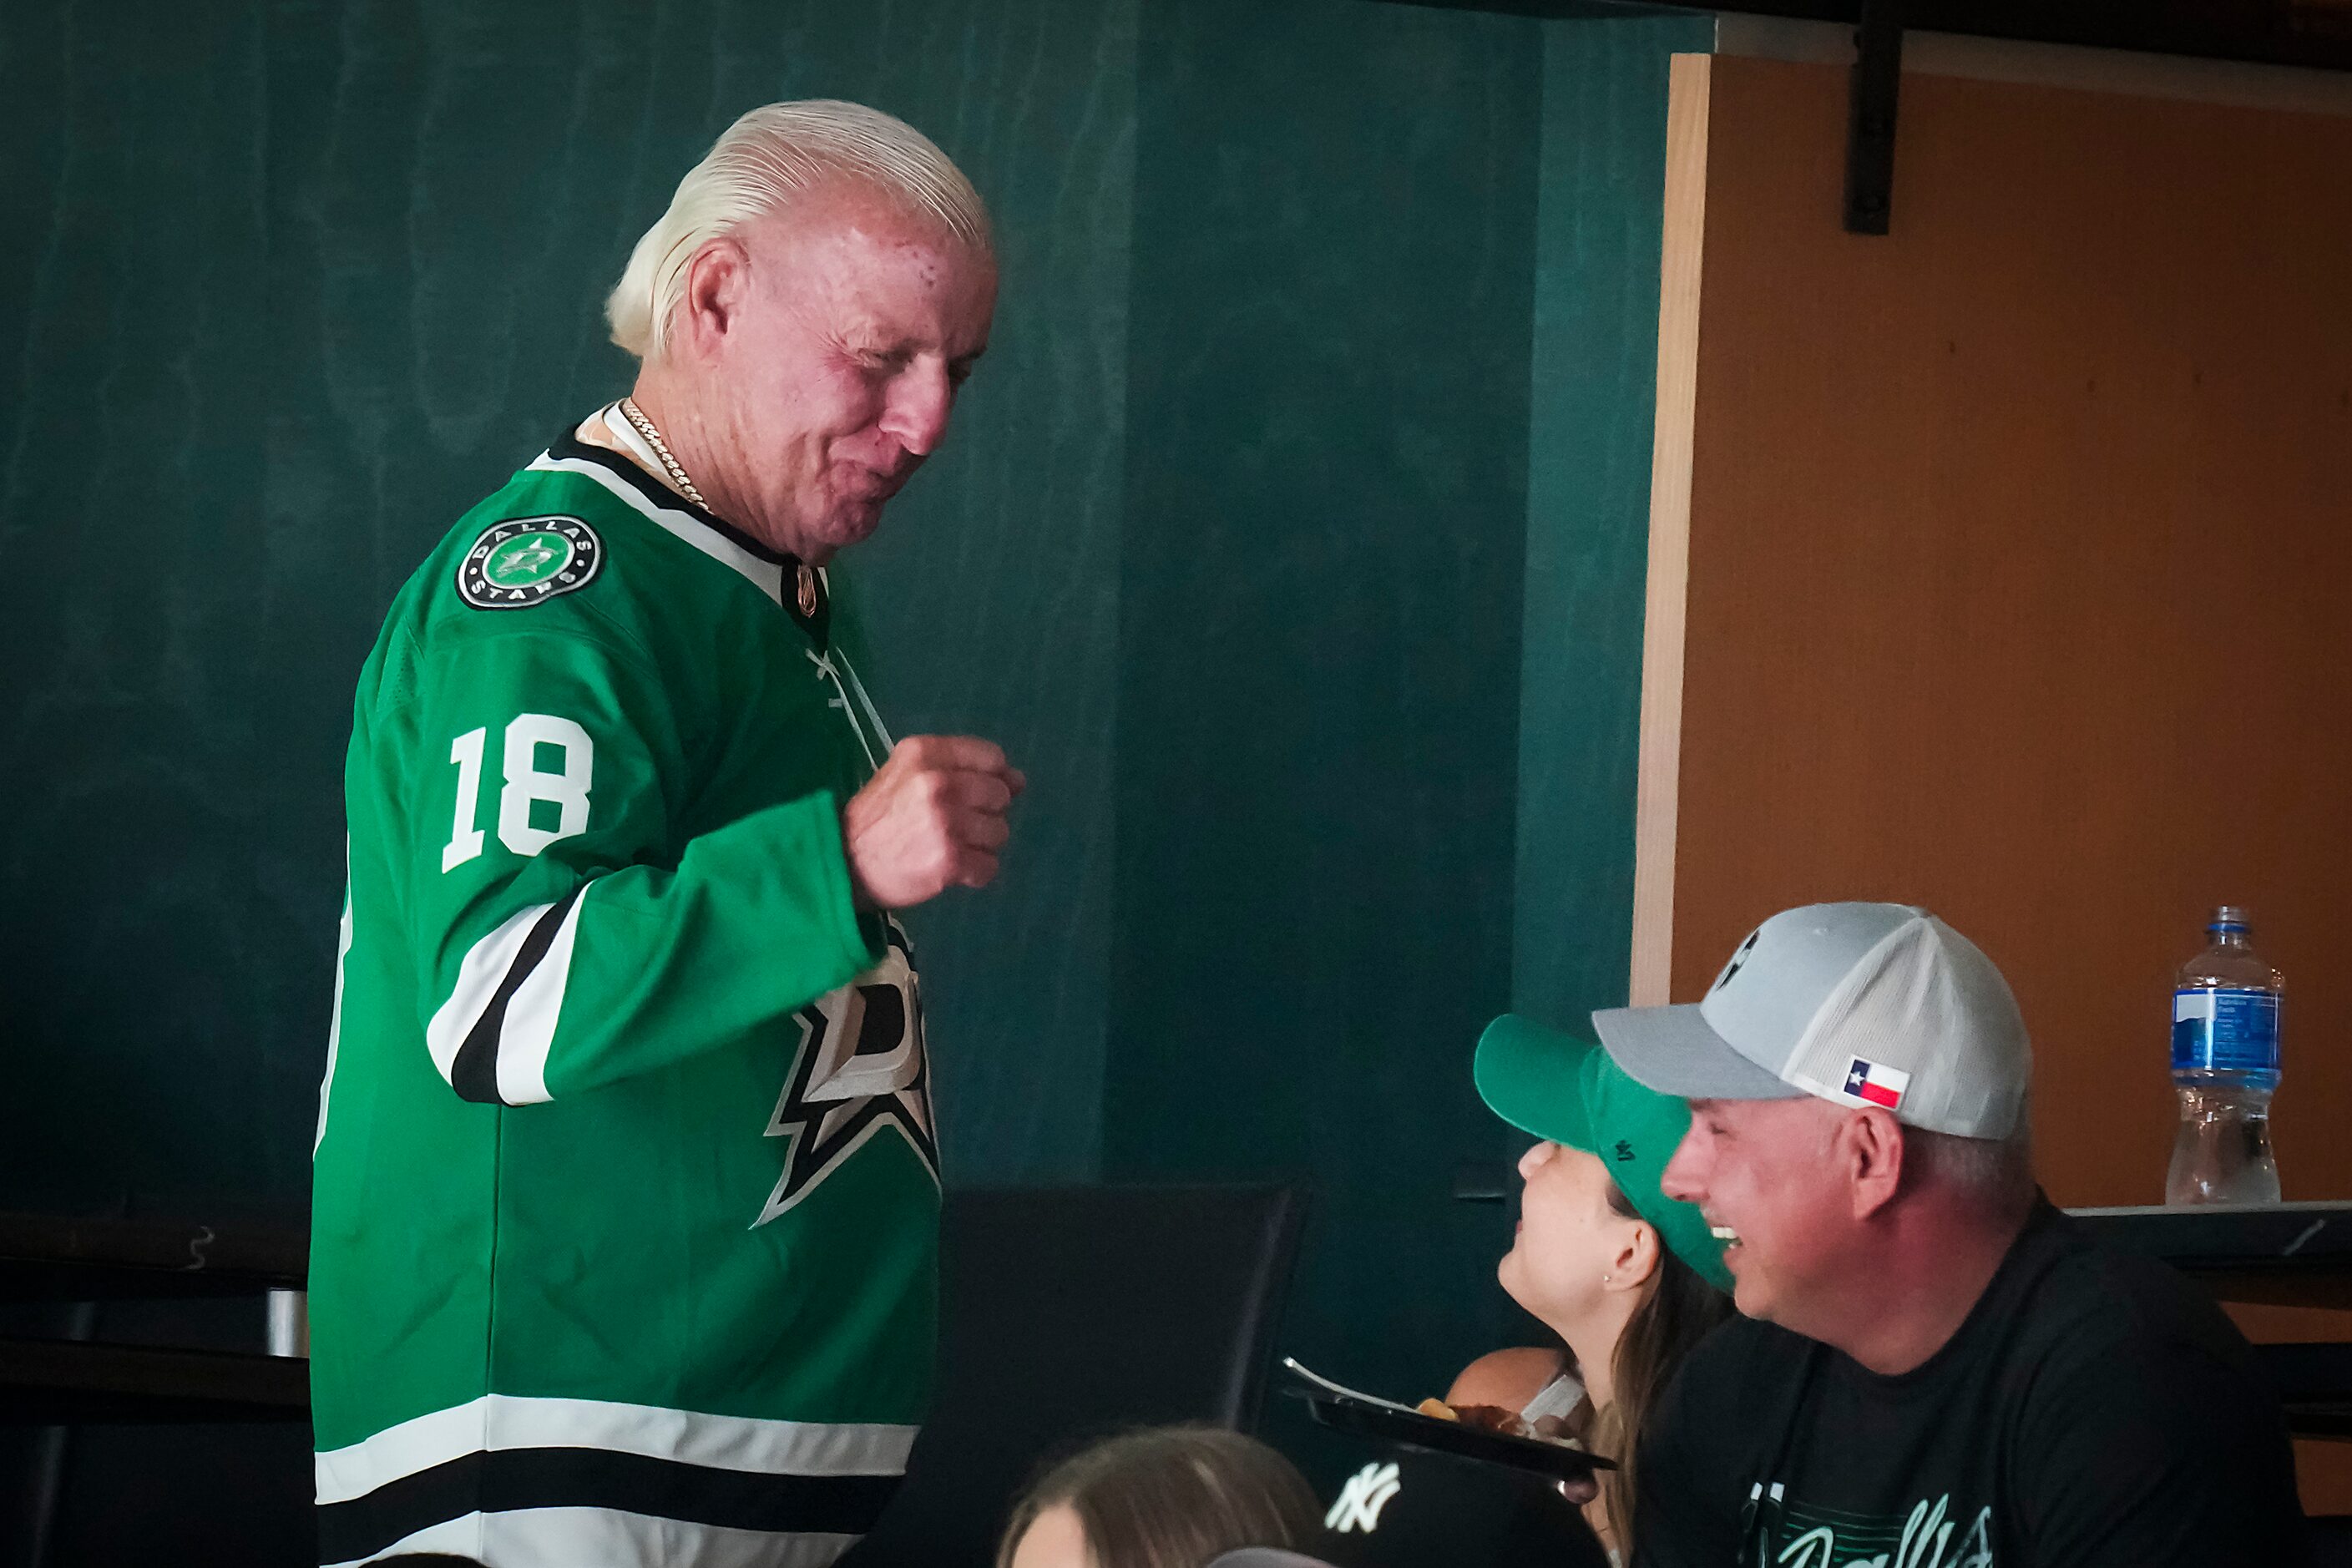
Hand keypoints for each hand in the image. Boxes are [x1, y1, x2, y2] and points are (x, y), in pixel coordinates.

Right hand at [841, 735, 1023, 910]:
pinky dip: (975, 873)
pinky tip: (951, 870)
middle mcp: (937, 782)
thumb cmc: (877, 819)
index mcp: (924, 753)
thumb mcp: (906, 775)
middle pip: (1000, 795)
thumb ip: (959, 770)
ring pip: (999, 832)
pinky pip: (990, 867)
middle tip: (955, 827)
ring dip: (981, 845)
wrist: (842, 864)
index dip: (993, 778)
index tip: (976, 796)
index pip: (991, 757)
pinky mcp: (950, 860)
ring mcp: (946, 822)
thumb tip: (1018, 780)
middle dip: (985, 814)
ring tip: (949, 848)